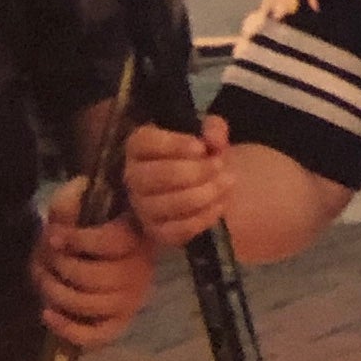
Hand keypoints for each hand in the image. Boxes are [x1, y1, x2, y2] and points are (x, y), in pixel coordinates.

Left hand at [31, 183, 154, 348]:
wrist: (91, 246)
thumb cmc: (85, 222)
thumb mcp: (76, 202)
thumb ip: (68, 203)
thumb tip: (62, 216)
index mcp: (135, 236)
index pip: (112, 242)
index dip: (79, 241)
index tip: (54, 236)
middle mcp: (140, 270)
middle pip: (97, 278)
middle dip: (63, 268)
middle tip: (49, 259)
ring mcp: (131, 299)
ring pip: (93, 306)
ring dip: (58, 294)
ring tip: (45, 280)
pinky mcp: (118, 322)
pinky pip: (97, 336)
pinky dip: (69, 329)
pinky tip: (48, 313)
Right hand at [124, 115, 231, 248]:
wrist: (211, 184)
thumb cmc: (202, 155)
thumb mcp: (210, 133)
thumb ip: (214, 128)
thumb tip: (213, 139)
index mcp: (140, 147)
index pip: (144, 142)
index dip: (173, 145)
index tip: (201, 147)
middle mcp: (134, 177)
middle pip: (153, 176)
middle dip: (192, 172)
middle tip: (219, 165)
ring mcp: (143, 207)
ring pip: (166, 205)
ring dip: (202, 194)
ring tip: (226, 183)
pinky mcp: (158, 232)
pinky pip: (177, 230)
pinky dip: (204, 217)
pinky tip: (221, 203)